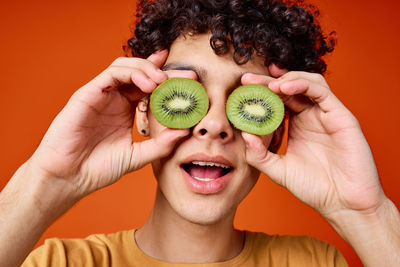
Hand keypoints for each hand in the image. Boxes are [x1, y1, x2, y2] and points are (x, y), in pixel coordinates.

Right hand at [27, 50, 194, 202]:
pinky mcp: (88, 93)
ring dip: (148, 69)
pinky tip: (148, 84)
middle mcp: (115, 98)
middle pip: (142, 73)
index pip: (151, 87)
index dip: (169, 80)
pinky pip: (112, 74)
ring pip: (126, 66)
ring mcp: (101, 94)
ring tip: (164, 81)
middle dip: (166, 71)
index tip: (191, 80)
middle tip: (188, 76)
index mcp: (127, 109)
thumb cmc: (98, 168)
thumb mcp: (137, 156)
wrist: (69, 178)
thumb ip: (160, 145)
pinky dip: (131, 73)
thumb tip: (185, 131)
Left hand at [241, 67, 385, 218]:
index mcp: (296, 125)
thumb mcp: (278, 170)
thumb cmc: (314, 188)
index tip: (241, 90)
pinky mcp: (341, 116)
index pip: (277, 100)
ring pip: (306, 83)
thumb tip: (243, 134)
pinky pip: (322, 91)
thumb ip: (259, 155)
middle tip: (247, 79)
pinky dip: (303, 84)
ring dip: (286, 79)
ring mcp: (326, 115)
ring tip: (268, 85)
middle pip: (288, 88)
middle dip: (266, 81)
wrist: (343, 204)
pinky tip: (285, 87)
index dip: (260, 93)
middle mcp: (310, 116)